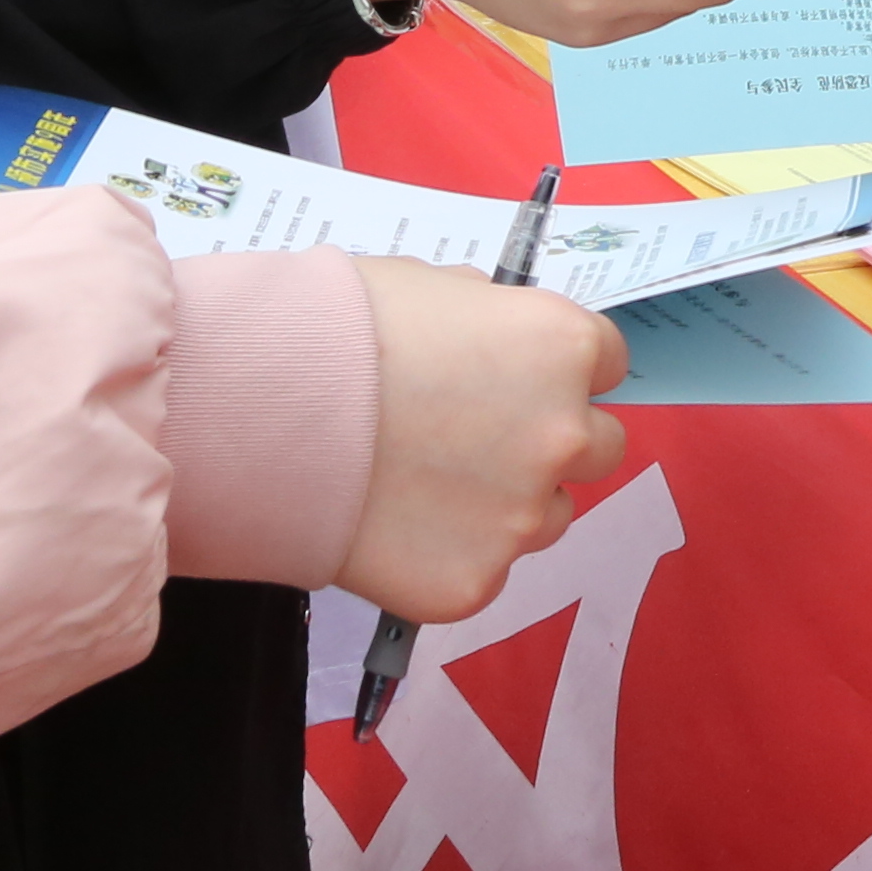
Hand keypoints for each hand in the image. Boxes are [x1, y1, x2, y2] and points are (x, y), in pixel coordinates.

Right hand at [332, 256, 628, 618]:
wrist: (263, 412)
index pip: (608, 363)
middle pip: (599, 446)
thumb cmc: (339, 331)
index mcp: (562, 347)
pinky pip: (483, 568)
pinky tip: (394, 525)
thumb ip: (492, 318)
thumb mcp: (434, 288)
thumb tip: (502, 339)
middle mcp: (562, 434)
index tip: (525, 380)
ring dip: (507, 504)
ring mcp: (521, 517)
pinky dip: (449, 554)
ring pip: (547, 516)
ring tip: (426, 486)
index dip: (561, 371)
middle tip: (481, 440)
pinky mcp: (474, 582)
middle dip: (551, 442)